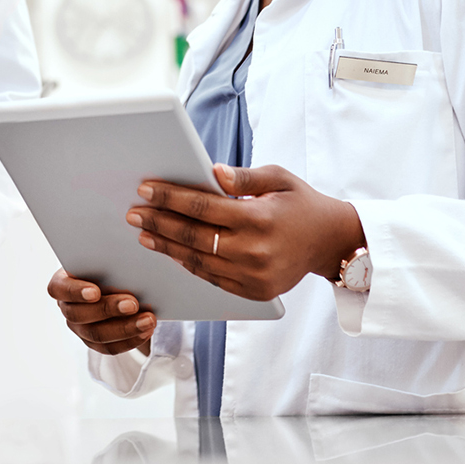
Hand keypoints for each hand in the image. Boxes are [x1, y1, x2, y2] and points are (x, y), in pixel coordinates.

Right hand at [46, 269, 155, 355]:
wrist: (118, 282)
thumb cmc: (108, 263)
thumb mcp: (106, 257)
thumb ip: (109, 259)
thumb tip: (128, 259)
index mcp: (62, 282)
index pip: (59, 288)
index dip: (75, 292)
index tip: (96, 291)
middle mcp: (67, 307)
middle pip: (80, 314)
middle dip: (108, 309)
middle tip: (132, 304)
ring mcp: (79, 328)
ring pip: (97, 334)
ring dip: (125, 328)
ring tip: (148, 320)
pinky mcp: (95, 342)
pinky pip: (110, 347)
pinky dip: (130, 340)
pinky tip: (146, 331)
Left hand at [126, 164, 365, 300]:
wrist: (331, 242)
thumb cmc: (301, 203)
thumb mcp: (278, 178)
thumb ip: (243, 176)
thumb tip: (212, 171)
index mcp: (258, 218)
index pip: (202, 207)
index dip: (170, 198)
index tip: (145, 190)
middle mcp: (254, 251)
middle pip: (193, 236)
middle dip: (159, 222)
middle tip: (133, 213)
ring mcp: (253, 276)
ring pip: (198, 261)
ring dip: (167, 247)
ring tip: (145, 233)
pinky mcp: (254, 292)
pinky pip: (212, 278)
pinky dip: (189, 265)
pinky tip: (172, 252)